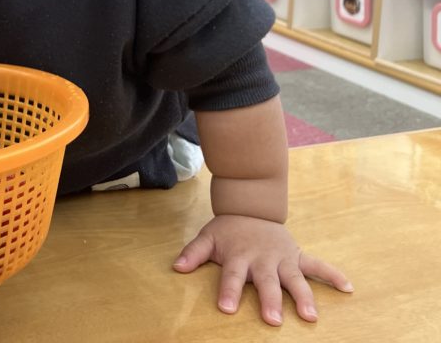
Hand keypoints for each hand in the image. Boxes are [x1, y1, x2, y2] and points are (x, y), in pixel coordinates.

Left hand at [173, 214, 352, 325]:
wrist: (251, 205)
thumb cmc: (229, 229)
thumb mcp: (207, 237)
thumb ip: (193, 253)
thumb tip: (177, 267)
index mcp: (240, 255)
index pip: (232, 276)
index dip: (229, 291)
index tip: (226, 308)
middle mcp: (263, 258)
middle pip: (266, 282)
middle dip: (270, 300)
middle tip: (272, 320)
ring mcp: (283, 258)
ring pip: (295, 279)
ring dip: (303, 297)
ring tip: (310, 316)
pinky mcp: (298, 256)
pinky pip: (318, 265)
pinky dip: (333, 275)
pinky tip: (348, 288)